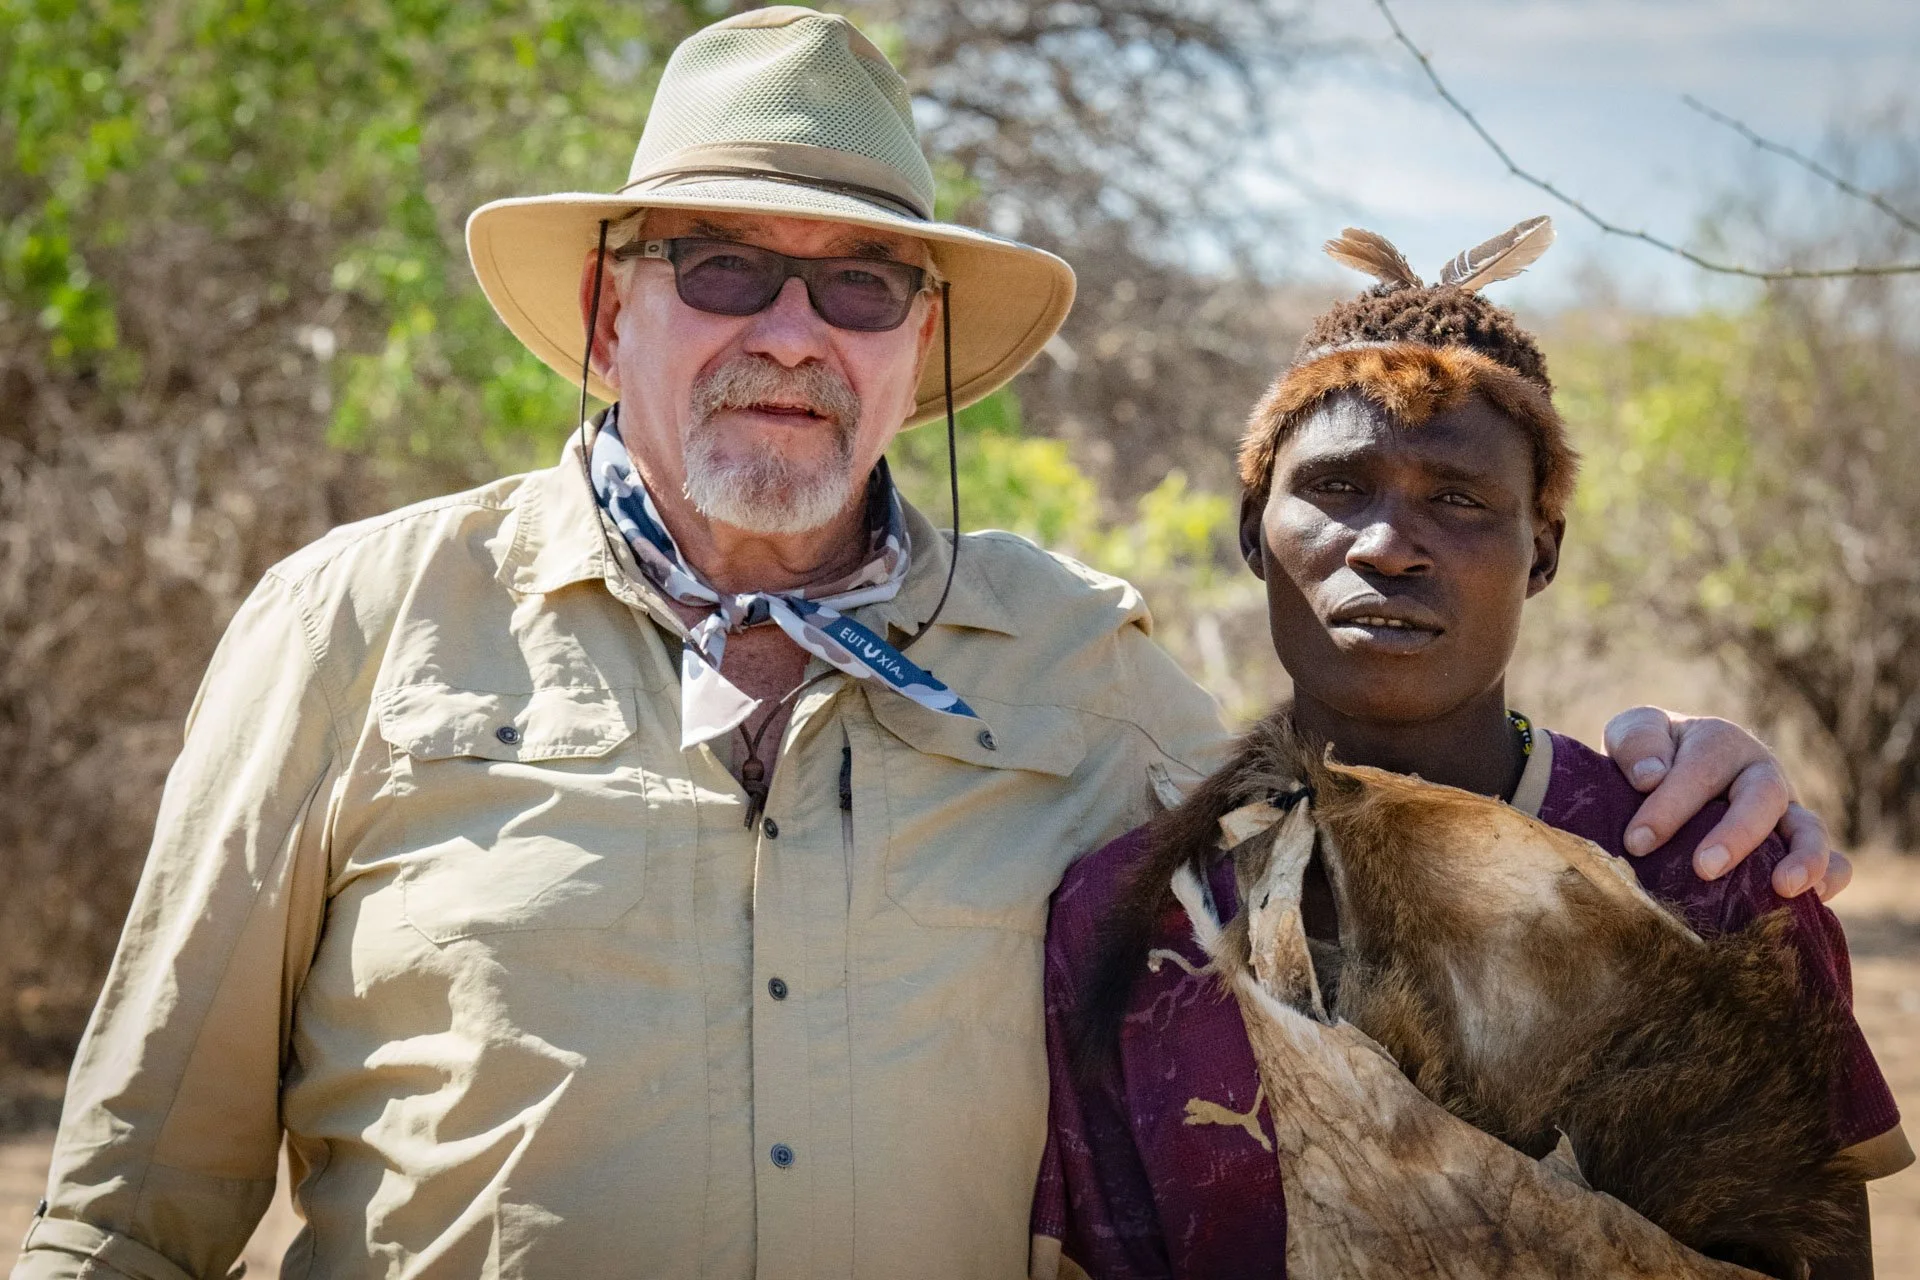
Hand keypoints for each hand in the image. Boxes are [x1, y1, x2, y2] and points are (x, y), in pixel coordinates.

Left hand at [1602, 707, 1848, 899]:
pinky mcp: (1796, 846)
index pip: (1701, 771)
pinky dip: (1830, 877)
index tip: (1637, 842)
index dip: (1670, 807)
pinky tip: (1813, 900)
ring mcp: (1784, 811)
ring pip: (1809, 828)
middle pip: (1763, 796)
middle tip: (1704, 869)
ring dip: (1802, 858)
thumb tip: (1651, 776)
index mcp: (1719, 742)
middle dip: (1736, 834)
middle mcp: (1759, 773)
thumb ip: (1636, 743)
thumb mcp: (1632, 734)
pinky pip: (1832, 860)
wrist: (1662, 774)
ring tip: (1783, 887)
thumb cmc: (1646, 757)